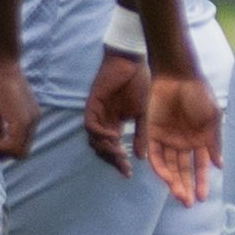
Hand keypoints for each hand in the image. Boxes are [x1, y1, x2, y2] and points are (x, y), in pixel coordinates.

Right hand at [0, 53, 38, 160]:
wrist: (1, 61)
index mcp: (30, 116)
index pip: (22, 144)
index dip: (5, 147)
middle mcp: (34, 120)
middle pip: (22, 152)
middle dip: (4, 152)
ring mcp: (31, 121)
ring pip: (20, 152)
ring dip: (2, 150)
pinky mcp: (23, 121)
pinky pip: (14, 146)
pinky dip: (1, 146)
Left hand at [83, 49, 149, 174]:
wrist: (132, 62)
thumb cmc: (138, 83)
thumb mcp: (143, 114)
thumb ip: (140, 135)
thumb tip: (141, 157)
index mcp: (114, 124)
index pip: (113, 148)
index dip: (119, 162)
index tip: (129, 173)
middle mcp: (103, 121)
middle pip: (101, 148)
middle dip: (112, 160)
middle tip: (124, 167)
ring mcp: (96, 113)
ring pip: (94, 140)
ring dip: (106, 149)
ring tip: (120, 153)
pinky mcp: (92, 104)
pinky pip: (91, 125)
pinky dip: (101, 134)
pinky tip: (114, 137)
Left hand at [141, 71, 220, 205]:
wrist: (177, 74)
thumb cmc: (198, 94)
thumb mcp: (212, 118)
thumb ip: (214, 142)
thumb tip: (219, 166)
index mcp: (198, 141)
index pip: (199, 167)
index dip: (201, 182)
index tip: (202, 197)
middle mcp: (182, 144)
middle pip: (183, 170)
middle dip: (185, 187)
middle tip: (186, 202)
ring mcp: (167, 139)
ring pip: (169, 166)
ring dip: (173, 181)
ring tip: (178, 194)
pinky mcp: (152, 133)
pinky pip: (155, 155)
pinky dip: (159, 167)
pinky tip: (166, 178)